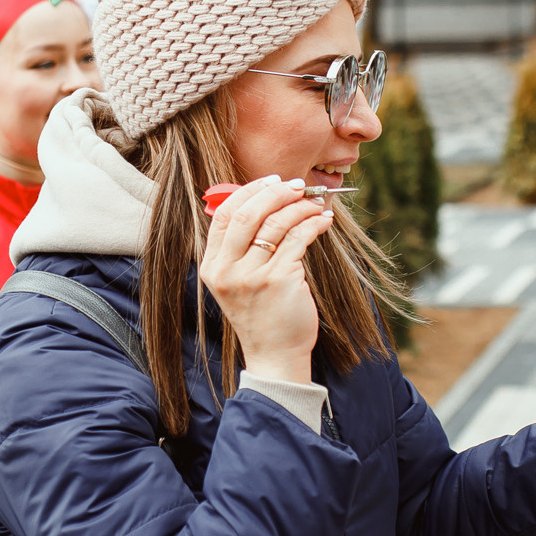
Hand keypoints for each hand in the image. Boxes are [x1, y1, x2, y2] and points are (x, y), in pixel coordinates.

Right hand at [199, 176, 333, 383]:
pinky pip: (298, 239)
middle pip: (248, 213)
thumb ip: (242, 247)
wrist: (275, 354)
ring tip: (316, 204)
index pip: (225, 214)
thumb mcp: (238, 281)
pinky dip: (314, 224)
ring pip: (277, 223)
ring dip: (301, 207)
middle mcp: (227, 270)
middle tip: (299, 186)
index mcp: (212, 266)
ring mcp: (252, 276)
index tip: (273, 182)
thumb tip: (264, 200)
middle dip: (277, 193)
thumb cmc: (262, 314)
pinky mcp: (279, 281)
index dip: (249, 191)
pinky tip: (323, 221)